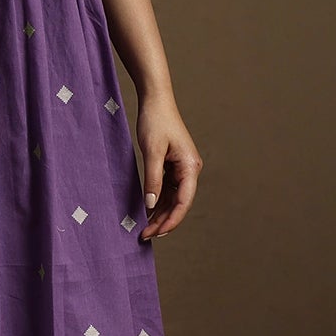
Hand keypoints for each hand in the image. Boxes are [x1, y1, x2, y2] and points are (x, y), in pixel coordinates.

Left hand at [135, 94, 200, 240]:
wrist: (155, 100)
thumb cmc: (155, 121)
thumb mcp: (151, 151)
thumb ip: (152, 179)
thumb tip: (150, 204)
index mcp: (190, 166)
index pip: (183, 201)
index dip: (171, 220)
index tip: (157, 233)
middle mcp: (190, 169)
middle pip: (179, 203)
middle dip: (164, 220)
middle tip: (146, 235)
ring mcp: (182, 168)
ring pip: (173, 198)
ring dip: (160, 213)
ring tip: (145, 228)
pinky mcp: (172, 165)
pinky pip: (166, 188)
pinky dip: (157, 200)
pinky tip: (146, 211)